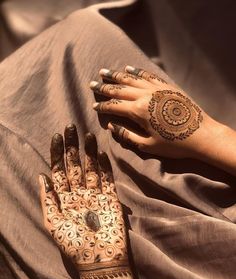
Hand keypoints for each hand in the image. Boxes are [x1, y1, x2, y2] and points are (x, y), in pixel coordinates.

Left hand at [38, 124, 130, 278]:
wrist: (99, 260)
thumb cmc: (74, 245)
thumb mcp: (54, 224)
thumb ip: (48, 199)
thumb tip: (41, 175)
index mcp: (64, 199)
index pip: (59, 171)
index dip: (57, 154)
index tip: (57, 137)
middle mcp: (79, 193)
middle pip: (74, 166)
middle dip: (72, 147)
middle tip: (71, 127)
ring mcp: (96, 195)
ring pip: (91, 169)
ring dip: (89, 153)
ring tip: (88, 136)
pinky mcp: (111, 198)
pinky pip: (107, 180)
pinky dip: (105, 167)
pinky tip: (101, 155)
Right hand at [90, 66, 223, 158]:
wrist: (202, 134)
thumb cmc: (174, 144)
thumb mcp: (148, 145)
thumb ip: (127, 135)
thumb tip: (112, 127)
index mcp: (139, 111)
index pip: (115, 106)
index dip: (102, 106)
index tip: (93, 105)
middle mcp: (145, 96)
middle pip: (120, 89)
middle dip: (104, 87)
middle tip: (92, 84)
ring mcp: (156, 89)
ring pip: (131, 79)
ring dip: (116, 75)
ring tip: (104, 72)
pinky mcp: (166, 86)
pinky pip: (148, 75)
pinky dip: (137, 71)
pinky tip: (129, 69)